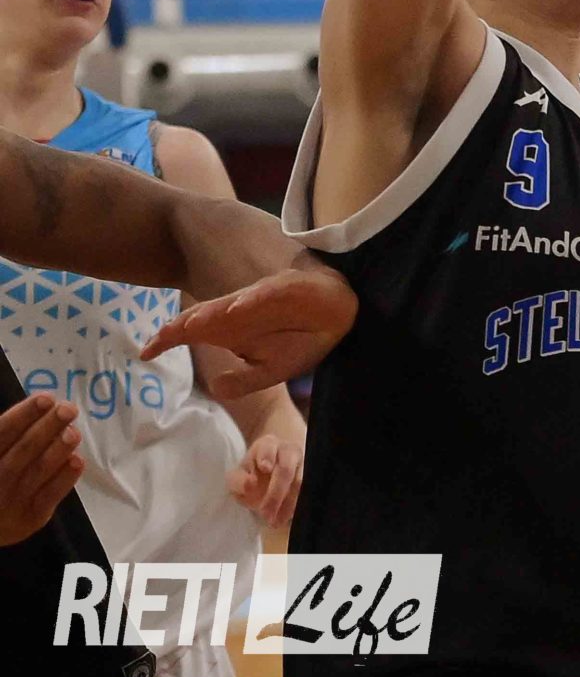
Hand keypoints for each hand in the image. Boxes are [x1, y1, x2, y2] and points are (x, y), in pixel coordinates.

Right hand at [0, 395, 81, 545]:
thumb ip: (7, 435)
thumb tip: (41, 406)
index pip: (2, 434)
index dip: (23, 415)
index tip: (46, 398)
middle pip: (23, 451)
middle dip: (47, 428)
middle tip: (68, 408)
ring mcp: (12, 502)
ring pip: (38, 472)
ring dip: (58, 450)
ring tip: (74, 432)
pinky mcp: (32, 518)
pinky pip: (50, 496)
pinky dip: (64, 478)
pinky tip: (77, 460)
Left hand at [143, 266, 358, 398]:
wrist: (337, 315)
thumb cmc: (299, 340)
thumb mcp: (269, 370)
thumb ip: (244, 381)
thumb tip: (216, 387)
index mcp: (232, 330)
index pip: (193, 331)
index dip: (169, 339)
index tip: (145, 352)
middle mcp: (240, 312)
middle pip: (204, 317)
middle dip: (183, 326)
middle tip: (160, 338)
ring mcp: (261, 299)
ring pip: (230, 305)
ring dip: (212, 312)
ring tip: (192, 324)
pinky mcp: (286, 289)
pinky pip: (267, 293)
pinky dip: (253, 298)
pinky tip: (239, 307)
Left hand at [227, 432, 302, 527]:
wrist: (267, 477)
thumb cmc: (250, 475)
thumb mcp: (236, 477)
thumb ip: (238, 481)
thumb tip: (250, 484)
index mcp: (268, 445)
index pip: (269, 447)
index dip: (267, 456)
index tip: (264, 467)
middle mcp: (288, 450)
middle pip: (286, 468)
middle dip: (276, 493)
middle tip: (265, 514)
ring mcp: (303, 463)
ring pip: (300, 482)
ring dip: (288, 504)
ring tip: (276, 522)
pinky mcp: (310, 478)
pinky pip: (307, 492)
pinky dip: (296, 506)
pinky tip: (286, 518)